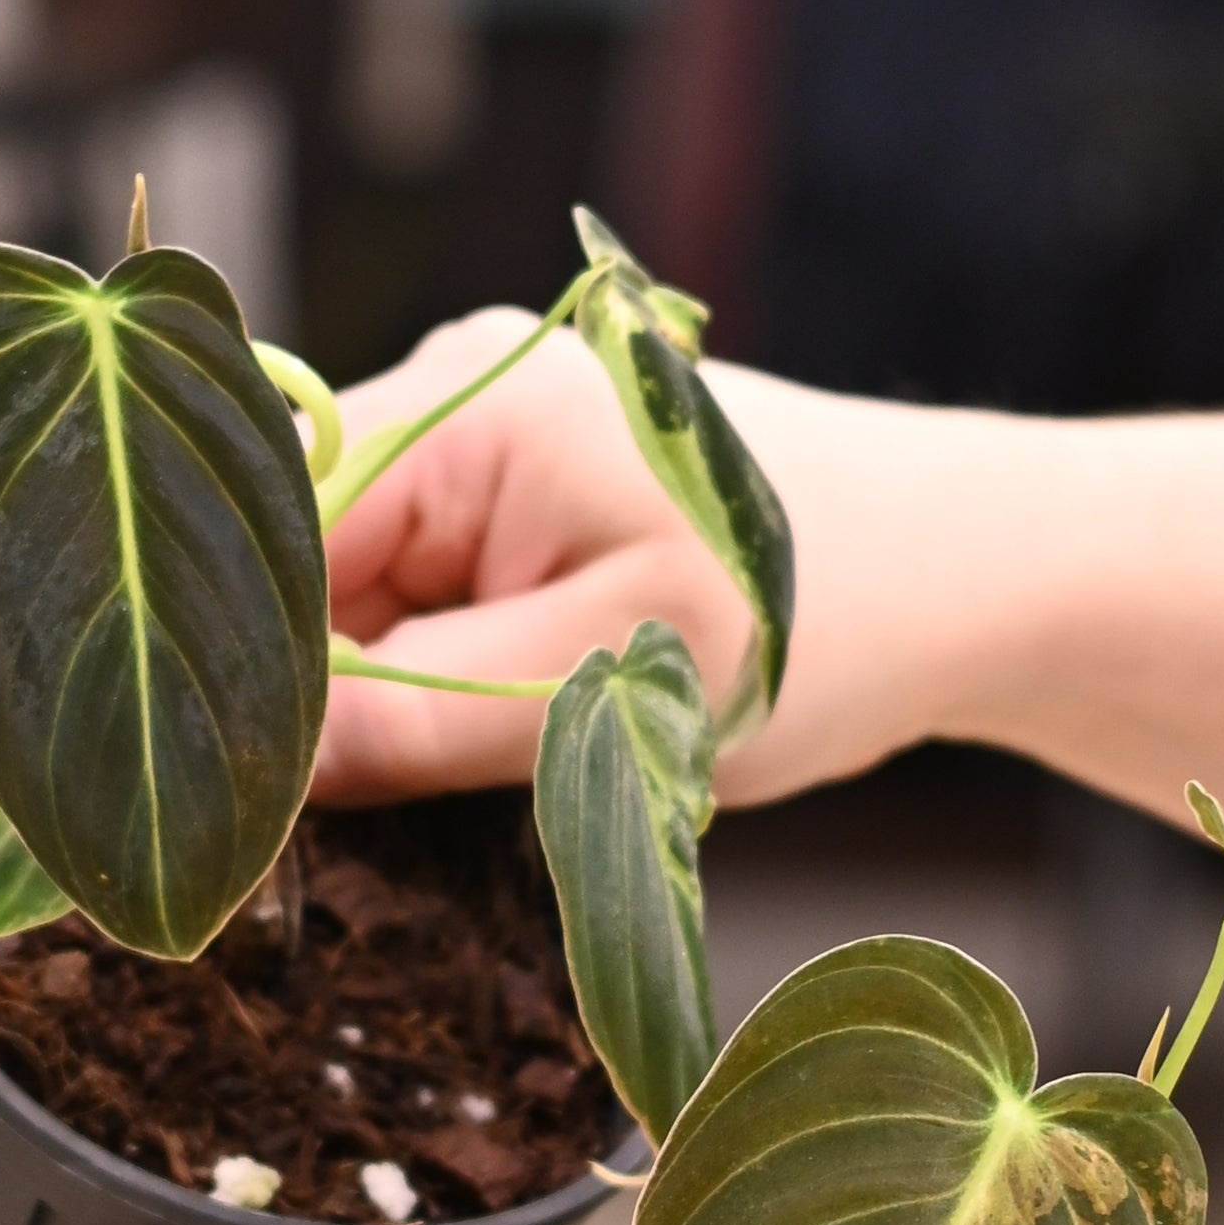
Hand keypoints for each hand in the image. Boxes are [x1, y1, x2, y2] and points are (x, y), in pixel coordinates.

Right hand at [307, 320, 1022, 812]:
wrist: (973, 578)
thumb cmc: (825, 617)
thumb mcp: (610, 687)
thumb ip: (421, 720)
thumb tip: (262, 771)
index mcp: (470, 408)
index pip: (279, 536)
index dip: (253, 670)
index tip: (250, 799)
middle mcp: (462, 401)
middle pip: (310, 571)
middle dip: (326, 699)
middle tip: (370, 824)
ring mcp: (495, 451)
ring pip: (366, 604)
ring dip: (394, 707)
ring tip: (482, 776)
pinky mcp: (530, 508)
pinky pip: (431, 606)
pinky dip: (448, 690)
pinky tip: (508, 745)